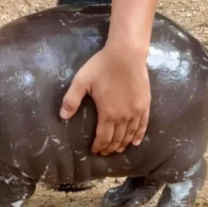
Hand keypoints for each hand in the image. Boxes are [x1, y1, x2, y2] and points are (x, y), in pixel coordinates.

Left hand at [59, 40, 150, 154]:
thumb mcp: (81, 82)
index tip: (95, 151)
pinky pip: (143, 125)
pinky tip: (136, 142)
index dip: (99, 146)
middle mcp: (124, 117)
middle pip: (117, 139)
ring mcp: (136, 111)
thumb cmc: (102, 66)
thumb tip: (62, 117)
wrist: (127, 54)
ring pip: (130, 134)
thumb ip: (71, 100)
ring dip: (123, 144)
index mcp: (108, 114)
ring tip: (117, 150)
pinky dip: (139, 135)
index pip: (103, 137)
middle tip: (104, 152)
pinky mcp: (145, 104)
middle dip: (110, 147)